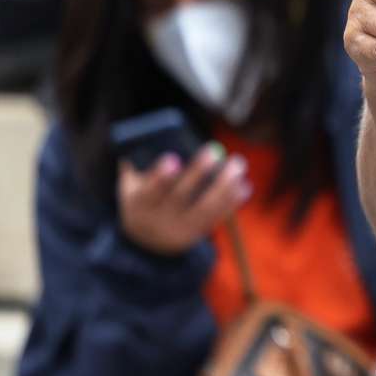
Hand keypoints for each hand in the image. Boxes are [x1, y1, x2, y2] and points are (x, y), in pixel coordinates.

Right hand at [117, 142, 251, 255]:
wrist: (144, 239)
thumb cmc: (142, 197)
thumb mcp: (132, 184)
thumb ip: (139, 164)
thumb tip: (158, 136)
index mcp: (139, 204)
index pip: (150, 191)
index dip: (161, 177)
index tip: (173, 159)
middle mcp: (157, 220)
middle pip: (180, 197)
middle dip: (197, 173)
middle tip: (214, 152)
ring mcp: (177, 230)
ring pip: (203, 208)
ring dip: (224, 186)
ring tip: (237, 164)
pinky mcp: (195, 235)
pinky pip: (215, 218)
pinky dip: (231, 202)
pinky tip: (244, 187)